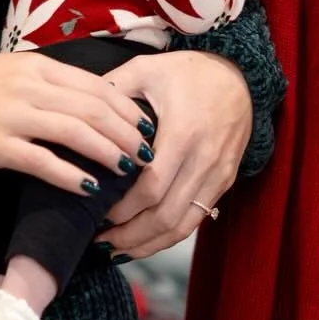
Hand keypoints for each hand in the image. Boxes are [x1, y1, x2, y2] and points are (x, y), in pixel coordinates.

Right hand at [0, 54, 148, 194]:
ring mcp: (13, 116)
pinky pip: (42, 162)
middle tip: (146, 154)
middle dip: (126, 133)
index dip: (127, 107)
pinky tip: (89, 189)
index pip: (96, 85)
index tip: (147, 125)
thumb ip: (50, 82)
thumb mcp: (13, 71)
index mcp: (38, 67)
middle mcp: (30, 87)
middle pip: (94, 109)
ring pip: (75, 133)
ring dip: (107, 152)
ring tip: (128, 170)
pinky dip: (70, 175)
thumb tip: (92, 103)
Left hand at [96, 51, 250, 256]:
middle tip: (98, 239)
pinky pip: (196, 219)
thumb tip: (76, 110)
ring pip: (182, 225)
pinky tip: (145, 241)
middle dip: (129, 234)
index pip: (151, 187)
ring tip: (116, 250)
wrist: (241, 75)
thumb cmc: (188, 71)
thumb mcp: (147, 69)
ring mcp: (218, 174)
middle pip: (165, 215)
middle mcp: (204, 159)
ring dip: (148, 244)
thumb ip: (112, 90)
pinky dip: (169, 237)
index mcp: (183, 133)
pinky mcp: (224, 182)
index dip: (122, 208)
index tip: (95, 212)